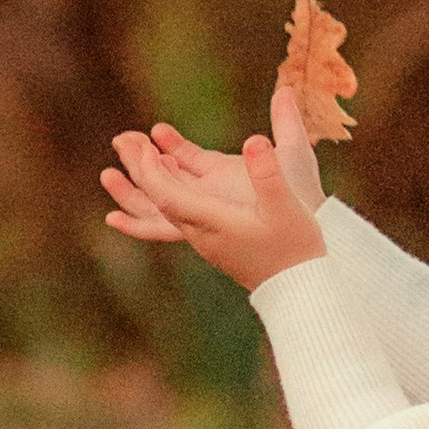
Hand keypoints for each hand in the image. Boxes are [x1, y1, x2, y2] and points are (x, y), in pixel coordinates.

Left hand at [102, 106, 324, 292]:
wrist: (302, 288)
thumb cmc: (296, 248)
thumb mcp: (286, 208)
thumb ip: (268, 175)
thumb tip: (254, 141)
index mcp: (213, 222)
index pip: (168, 196)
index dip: (151, 171)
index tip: (143, 147)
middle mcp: (202, 233)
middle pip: (159, 200)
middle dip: (141, 169)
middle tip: (125, 140)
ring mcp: (206, 239)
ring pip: (167, 207)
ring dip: (150, 180)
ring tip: (140, 153)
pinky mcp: (216, 241)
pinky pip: (181, 213)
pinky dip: (168, 191)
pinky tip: (173, 176)